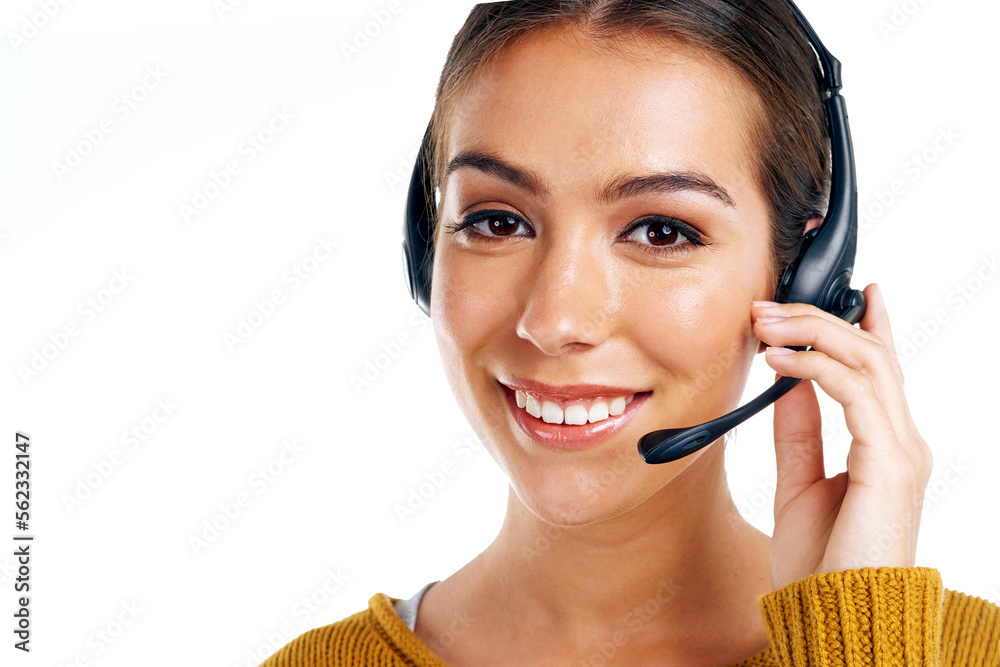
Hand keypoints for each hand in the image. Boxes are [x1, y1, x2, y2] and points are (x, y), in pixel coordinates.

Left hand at [750, 283, 933, 590]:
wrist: (838, 615)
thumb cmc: (823, 562)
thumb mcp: (801, 483)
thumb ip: (800, 432)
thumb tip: (788, 383)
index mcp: (885, 446)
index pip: (882, 370)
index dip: (872, 324)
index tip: (856, 290)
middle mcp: (902, 441)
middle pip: (872, 353)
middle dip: (821, 318)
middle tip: (769, 306)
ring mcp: (901, 449)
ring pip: (867, 360)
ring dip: (812, 332)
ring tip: (766, 322)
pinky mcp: (888, 461)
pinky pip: (852, 392)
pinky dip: (814, 367)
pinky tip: (778, 361)